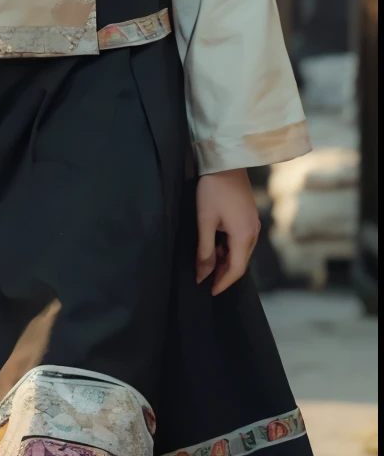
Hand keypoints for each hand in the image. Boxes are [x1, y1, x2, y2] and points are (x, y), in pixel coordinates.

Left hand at [196, 169, 259, 295]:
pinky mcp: (249, 217)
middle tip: (205, 280)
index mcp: (244, 236)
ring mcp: (253, 224)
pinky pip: (242, 241)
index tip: (209, 292)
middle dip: (224, 274)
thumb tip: (202, 275)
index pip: (235, 270)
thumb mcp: (205, 222)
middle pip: (240, 263)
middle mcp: (253, 232)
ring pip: (241, 252)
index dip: (222, 283)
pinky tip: (216, 246)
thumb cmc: (213, 190)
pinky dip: (229, 249)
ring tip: (207, 264)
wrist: (226, 163)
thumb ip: (205, 251)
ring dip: (225, 261)